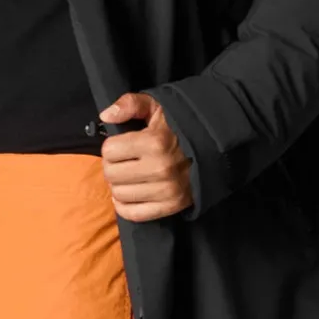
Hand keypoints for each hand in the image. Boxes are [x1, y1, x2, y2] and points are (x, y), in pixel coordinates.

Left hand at [97, 90, 192, 220]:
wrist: (213, 149)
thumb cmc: (179, 127)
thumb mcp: (157, 106)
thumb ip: (130, 104)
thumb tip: (106, 115)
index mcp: (155, 142)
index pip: (109, 151)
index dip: (112, 147)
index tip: (122, 146)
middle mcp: (160, 168)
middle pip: (111, 174)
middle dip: (113, 166)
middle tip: (124, 162)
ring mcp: (167, 190)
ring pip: (119, 194)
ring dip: (120, 186)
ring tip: (130, 176)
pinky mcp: (172, 206)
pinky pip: (134, 214)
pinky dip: (125, 206)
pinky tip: (130, 194)